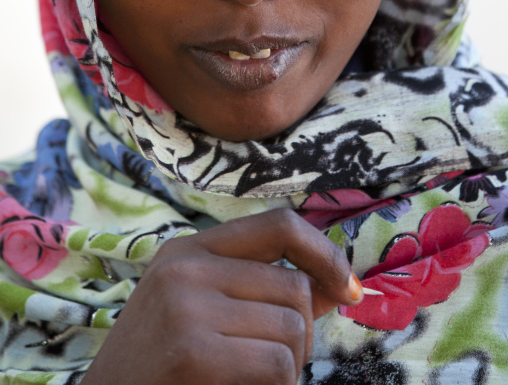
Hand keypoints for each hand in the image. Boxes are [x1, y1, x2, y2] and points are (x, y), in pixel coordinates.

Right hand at [82, 208, 362, 384]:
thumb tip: (338, 283)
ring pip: (292, 328)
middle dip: (302, 332)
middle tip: (275, 362)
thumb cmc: (161, 361)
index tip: (348, 288)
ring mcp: (186, 305)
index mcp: (189, 249)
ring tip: (253, 377)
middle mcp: (186, 266)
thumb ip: (264, 291)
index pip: (278, 224)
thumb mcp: (203, 308)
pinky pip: (278, 365)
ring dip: (289, 365)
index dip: (324, 252)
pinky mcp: (192, 352)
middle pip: (294, 286)